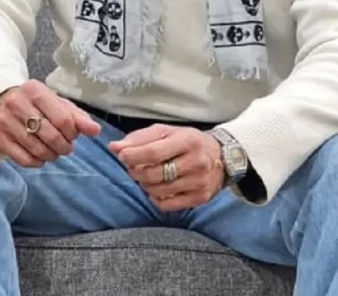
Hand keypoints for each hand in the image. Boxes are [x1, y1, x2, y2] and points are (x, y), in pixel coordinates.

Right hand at [0, 79, 101, 167]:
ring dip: (51, 156)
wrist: (1, 101)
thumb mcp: (58, 104)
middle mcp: (17, 104)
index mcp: (35, 90)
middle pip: (50, 135)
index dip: (72, 133)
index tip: (73, 136)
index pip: (62, 118)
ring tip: (55, 153)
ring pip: (36, 148)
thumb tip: (96, 130)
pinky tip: (40, 159)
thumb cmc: (36, 104)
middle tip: (66, 148)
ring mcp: (5, 121)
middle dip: (63, 147)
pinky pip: (22, 158)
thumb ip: (78, 117)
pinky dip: (36, 163)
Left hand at [109, 125, 224, 210]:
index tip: (122, 155)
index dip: (133, 156)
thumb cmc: (188, 142)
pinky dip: (156, 198)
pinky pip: (167, 205)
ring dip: (145, 185)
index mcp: (188, 141)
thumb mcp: (167, 132)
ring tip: (147, 177)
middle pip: (154, 174)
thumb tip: (115, 147)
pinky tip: (157, 189)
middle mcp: (196, 162)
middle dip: (136, 172)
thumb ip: (140, 138)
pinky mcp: (200, 198)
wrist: (222, 156)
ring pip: (158, 191)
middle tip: (134, 167)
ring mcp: (199, 182)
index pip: (153, 153)